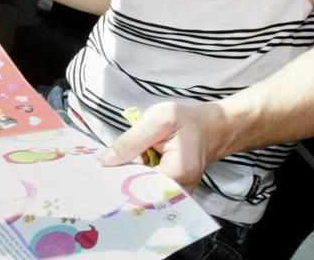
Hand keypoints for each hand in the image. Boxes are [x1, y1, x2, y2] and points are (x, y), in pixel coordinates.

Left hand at [99, 101, 227, 191]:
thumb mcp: (157, 119)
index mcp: (180, 170)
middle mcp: (181, 188)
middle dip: (123, 180)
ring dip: (130, 178)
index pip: (143, 186)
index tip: (103, 173)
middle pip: (142, 193)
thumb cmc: (185, 121)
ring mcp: (178, 193)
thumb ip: (131, 141)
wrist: (209, 128)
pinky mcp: (173, 191)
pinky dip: (138, 178)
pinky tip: (131, 165)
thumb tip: (106, 161)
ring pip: (144, 192)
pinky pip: (149, 189)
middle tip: (106, 169)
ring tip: (122, 162)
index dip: (121, 179)